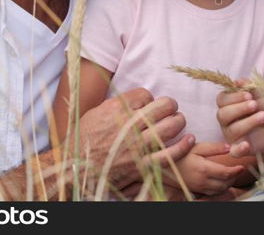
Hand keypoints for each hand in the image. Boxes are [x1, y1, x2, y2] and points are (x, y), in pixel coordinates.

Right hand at [75, 88, 193, 189]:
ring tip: (178, 121)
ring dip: (179, 121)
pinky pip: (171, 154)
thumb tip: (138, 98)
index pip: (146, 94)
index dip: (150, 98)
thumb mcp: (96, 113)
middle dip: (170, 105)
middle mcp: (129, 125)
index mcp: (116, 109)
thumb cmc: (83, 140)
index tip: (148, 104)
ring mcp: (137, 146)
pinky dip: (184, 146)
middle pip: (164, 106)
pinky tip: (189, 139)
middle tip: (171, 109)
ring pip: (171, 127)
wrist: (73, 169)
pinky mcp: (143, 165)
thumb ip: (117, 104)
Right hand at [165, 142, 243, 195]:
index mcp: (204, 169)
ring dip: (228, 183)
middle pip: (225, 184)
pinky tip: (220, 179)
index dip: (236, 170)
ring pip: (220, 190)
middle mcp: (203, 181)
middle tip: (237, 168)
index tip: (242, 166)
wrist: (165, 166)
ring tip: (230, 173)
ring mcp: (200, 187)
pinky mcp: (197, 190)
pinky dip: (220, 187)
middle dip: (234, 177)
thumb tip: (230, 147)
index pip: (226, 173)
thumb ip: (214, 148)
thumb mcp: (197, 147)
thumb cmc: (181, 154)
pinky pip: (213, 192)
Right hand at [216, 88, 263, 156]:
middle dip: (239, 108)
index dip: (234, 96)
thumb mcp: (261, 95)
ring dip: (248, 122)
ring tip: (263, 116)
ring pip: (232, 130)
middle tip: (255, 105)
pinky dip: (239, 149)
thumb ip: (251, 87)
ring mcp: (231, 135)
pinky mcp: (239, 149)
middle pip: (222, 114)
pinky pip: (234, 152)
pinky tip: (247, 144)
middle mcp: (226, 121)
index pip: (221, 99)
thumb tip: (238, 81)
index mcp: (228, 105)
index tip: (249, 95)